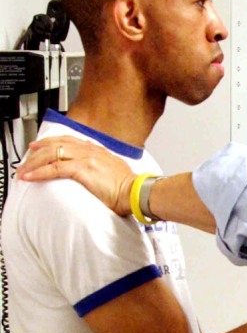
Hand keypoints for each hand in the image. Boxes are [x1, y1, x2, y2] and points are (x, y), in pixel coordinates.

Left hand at [17, 136, 134, 215]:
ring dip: (34, 163)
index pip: (68, 140)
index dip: (50, 142)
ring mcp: (85, 158)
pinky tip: (30, 176)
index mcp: (96, 150)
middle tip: (25, 158)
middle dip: (37, 151)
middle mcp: (89, 150)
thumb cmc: (128, 187)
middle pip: (56, 145)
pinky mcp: (82, 170)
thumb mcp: (113, 171)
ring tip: (23, 170)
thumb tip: (93, 169)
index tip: (39, 146)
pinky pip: (55, 168)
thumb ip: (101, 166)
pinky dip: (39, 172)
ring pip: (52, 155)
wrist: (136, 192)